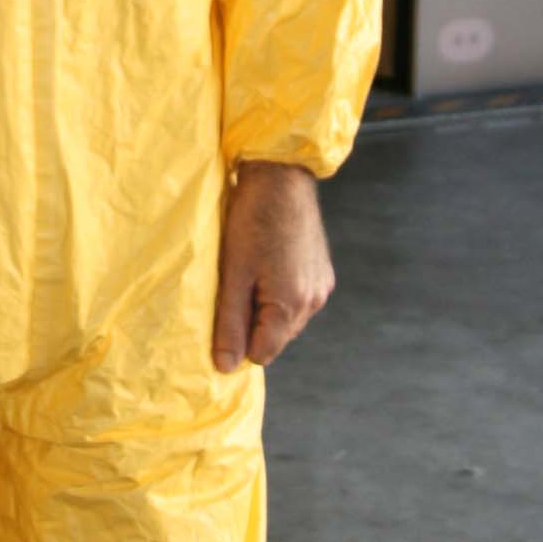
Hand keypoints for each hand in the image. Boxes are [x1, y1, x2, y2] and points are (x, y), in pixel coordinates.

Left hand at [211, 161, 334, 371]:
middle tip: (231, 288)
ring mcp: (321, 285)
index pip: (261, 354)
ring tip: (248, 272)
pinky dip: (279, 291)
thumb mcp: (233, 273)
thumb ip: (230, 323)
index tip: (220, 314)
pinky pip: (297, 298)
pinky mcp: (322, 271)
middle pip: (275, 338)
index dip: (236, 341)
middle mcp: (314, 301)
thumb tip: (225, 366)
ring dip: (265, 307)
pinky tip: (265, 264)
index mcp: (291, 305)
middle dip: (251, 324)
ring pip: (286, 318)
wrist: (282, 175)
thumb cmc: (252, 219)